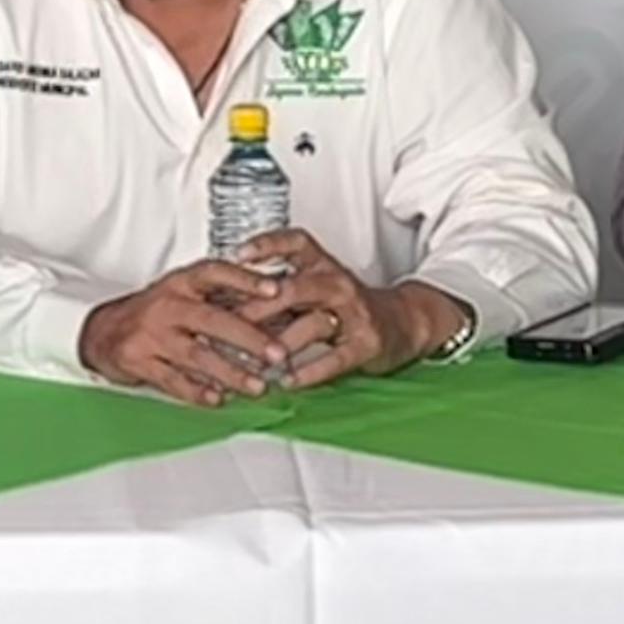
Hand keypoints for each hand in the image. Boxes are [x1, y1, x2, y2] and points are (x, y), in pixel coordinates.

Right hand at [81, 259, 297, 408]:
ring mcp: (152, 336)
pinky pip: (173, 380)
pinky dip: (197, 391)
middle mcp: (167, 306)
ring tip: (257, 386)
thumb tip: (273, 305)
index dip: (245, 279)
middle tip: (277, 354)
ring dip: (231, 372)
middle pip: (212, 320)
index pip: (215, 273)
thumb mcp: (182, 294)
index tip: (274, 289)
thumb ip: (222, 299)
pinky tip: (217, 398)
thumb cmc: (153, 311)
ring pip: (197, 355)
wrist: (102, 331)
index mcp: (181, 283)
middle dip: (249, 338)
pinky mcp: (140, 362)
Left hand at [234, 230, 438, 390]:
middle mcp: (336, 283)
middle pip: (297, 287)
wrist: (401, 322)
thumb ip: (274, 295)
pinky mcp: (366, 343)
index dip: (268, 245)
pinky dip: (309, 372)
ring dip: (282, 343)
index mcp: (321, 265)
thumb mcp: (312, 289)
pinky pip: (334, 358)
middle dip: (263, 305)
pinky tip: (289, 380)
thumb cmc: (345, 306)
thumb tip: (222, 302)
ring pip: (313, 323)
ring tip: (258, 359)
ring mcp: (353, 313)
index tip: (239, 254)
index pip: (295, 243)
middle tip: (233, 321)